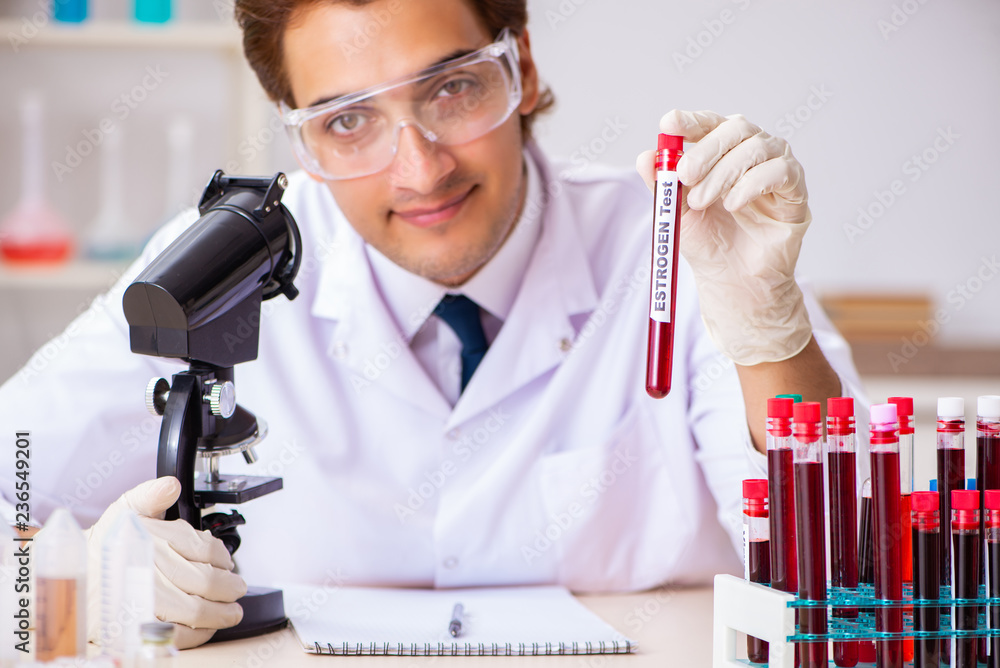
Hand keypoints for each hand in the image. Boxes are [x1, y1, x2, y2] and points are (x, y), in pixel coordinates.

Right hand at [85, 477, 246, 648]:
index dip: (223, 558)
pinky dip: (198, 633)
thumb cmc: (107, 545)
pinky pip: (176, 634)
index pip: (205, 549)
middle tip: (237, 590)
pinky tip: (206, 626)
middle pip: (205, 582)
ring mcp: (142, 598)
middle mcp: (147, 567)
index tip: (228, 564)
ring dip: (220, 613)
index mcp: (149, 537)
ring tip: (230, 611)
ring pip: (195, 610)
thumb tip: (170, 485)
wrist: (79, 576)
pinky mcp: (136, 625)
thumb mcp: (126, 510)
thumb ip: (151, 495)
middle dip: (230, 588)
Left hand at [636, 109, 812, 364]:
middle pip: (737, 128)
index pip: (710, 123)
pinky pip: (780, 171)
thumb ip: (662, 185)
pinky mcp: (795, 192)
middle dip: (707, 149)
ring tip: (702, 203)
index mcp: (723, 152)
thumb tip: (644, 157)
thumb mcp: (675, 213)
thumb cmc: (706, 243)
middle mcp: (752, 153)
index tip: (669, 123)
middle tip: (684, 175)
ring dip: (724, 173)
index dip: (691, 120)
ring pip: (757, 147)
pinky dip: (752, 184)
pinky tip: (733, 205)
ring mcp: (777, 169)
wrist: (732, 281)